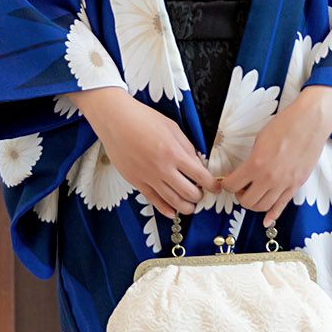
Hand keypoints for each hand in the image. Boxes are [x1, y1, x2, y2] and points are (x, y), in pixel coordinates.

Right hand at [67, 87, 219, 217]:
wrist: (116, 120)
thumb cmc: (143, 119)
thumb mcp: (173, 128)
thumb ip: (187, 147)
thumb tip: (198, 164)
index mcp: (174, 153)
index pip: (200, 176)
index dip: (212, 185)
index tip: (215, 188)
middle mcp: (163, 168)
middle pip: (189, 193)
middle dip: (199, 197)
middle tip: (201, 194)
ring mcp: (148, 177)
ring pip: (172, 201)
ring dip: (185, 207)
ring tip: (190, 206)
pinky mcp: (136, 181)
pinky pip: (153, 200)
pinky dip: (165, 209)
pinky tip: (172, 212)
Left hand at [219, 84, 331, 224]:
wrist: (310, 122)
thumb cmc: (285, 126)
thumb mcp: (259, 140)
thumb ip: (251, 160)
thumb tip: (245, 172)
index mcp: (256, 164)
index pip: (232, 185)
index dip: (226, 184)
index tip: (227, 181)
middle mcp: (269, 178)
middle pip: (247, 202)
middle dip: (240, 196)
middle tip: (240, 188)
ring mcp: (284, 184)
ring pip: (263, 207)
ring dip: (254, 204)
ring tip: (253, 194)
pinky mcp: (296, 185)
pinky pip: (282, 206)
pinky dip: (272, 215)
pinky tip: (266, 221)